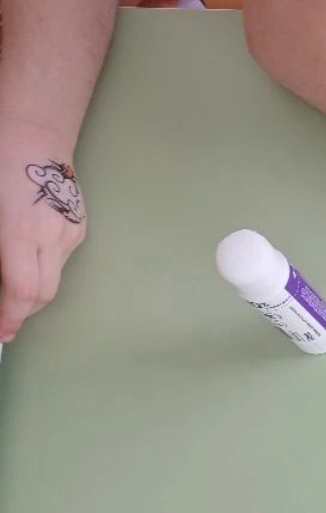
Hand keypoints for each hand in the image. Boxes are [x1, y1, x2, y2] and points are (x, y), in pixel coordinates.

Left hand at [0, 118, 86, 341]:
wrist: (33, 128)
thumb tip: (0, 280)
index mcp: (20, 231)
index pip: (22, 293)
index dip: (9, 318)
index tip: (0, 332)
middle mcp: (52, 237)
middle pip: (43, 295)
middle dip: (21, 312)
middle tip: (2, 321)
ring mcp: (70, 232)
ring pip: (53, 279)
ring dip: (32, 291)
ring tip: (11, 292)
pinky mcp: (78, 225)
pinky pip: (59, 260)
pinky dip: (42, 269)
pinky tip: (26, 261)